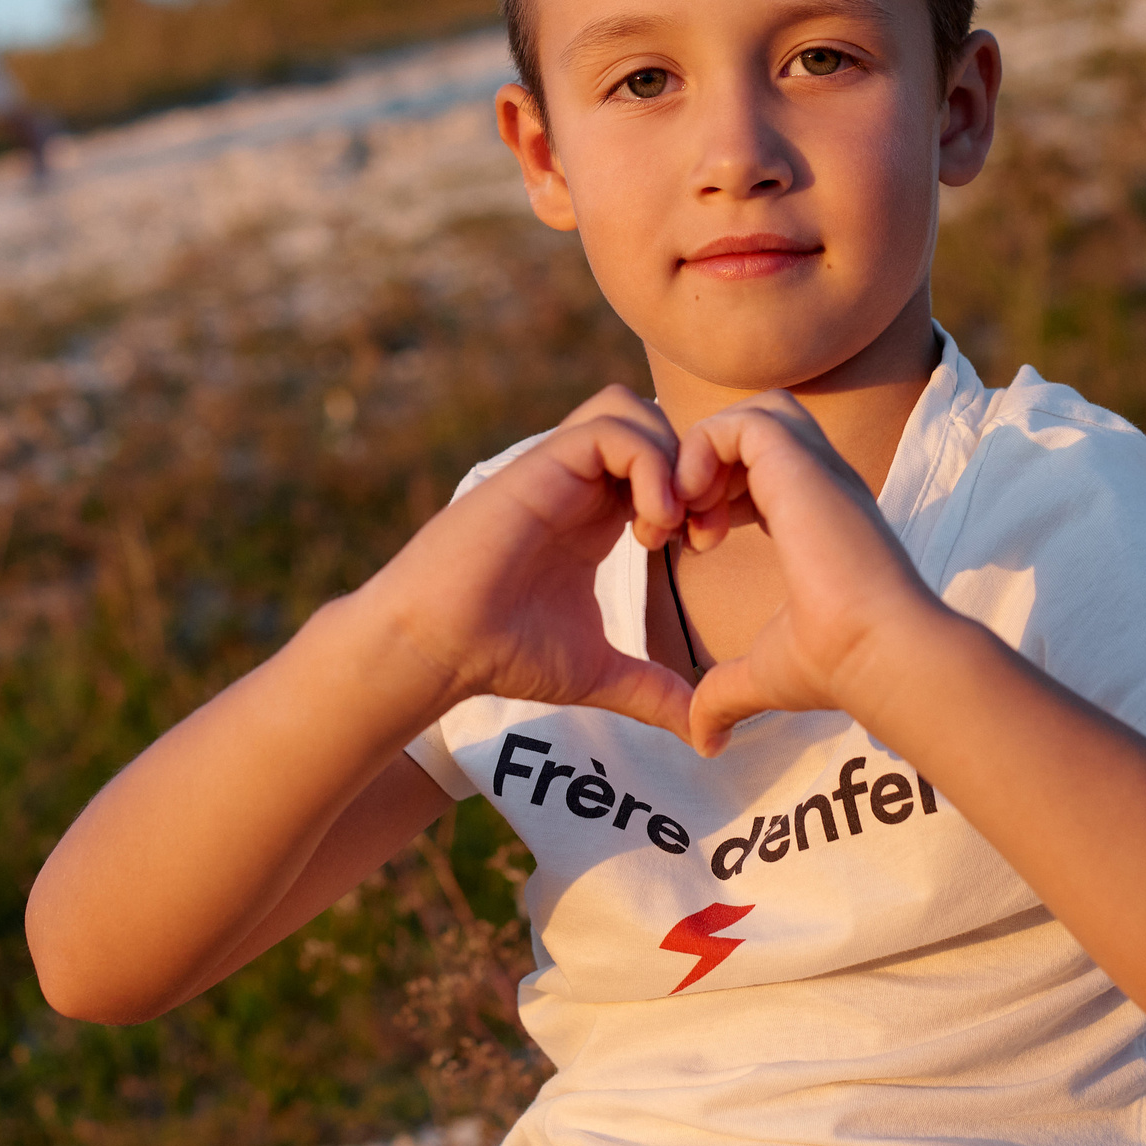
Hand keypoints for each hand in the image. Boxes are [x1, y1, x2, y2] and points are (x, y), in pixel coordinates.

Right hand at [365, 386, 695, 742]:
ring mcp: (557, 470)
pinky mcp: (540, 466)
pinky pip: (608, 429)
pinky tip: (648, 523)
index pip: (661, 462)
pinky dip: (646, 463)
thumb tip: (707, 737)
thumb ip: (653, 691)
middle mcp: (578, 484)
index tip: (705, 548)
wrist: (439, 645)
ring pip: (629, 408)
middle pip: (651, 420)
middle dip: (691, 465)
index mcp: (596, 516)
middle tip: (699, 530)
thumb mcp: (599, 673)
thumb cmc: (505, 654)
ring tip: (668, 524)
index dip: (697, 492)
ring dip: (668, 457)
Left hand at [672, 393, 945, 755]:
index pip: (758, 468)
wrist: (881, 656)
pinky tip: (692, 507)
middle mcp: (820, 482)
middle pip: (756, 429)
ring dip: (703, 453)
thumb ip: (728, 692)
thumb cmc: (838, 665)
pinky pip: (738, 421)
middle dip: (703, 466)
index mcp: (815, 516)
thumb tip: (703, 739)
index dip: (713, 493)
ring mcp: (817, 466)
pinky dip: (703, 451)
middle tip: (676, 524)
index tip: (688, 544)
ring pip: (751, 413)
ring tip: (684, 511)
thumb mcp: (766, 674)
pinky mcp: (802, 463)